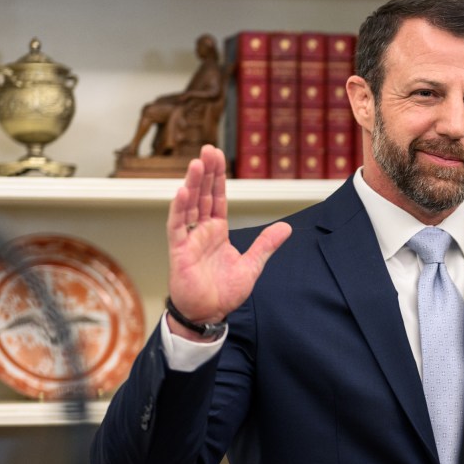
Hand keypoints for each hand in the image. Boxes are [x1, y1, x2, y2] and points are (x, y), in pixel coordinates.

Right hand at [165, 145, 290, 337]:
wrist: (209, 314)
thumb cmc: (224, 292)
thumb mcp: (252, 265)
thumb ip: (266, 245)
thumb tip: (286, 227)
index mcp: (217, 231)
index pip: (217, 198)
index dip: (217, 178)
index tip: (216, 156)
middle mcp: (201, 231)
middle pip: (203, 195)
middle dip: (205, 172)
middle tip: (208, 149)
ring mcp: (188, 240)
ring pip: (189, 206)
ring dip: (192, 184)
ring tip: (196, 163)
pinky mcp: (179, 252)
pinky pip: (177, 227)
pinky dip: (179, 209)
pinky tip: (182, 192)